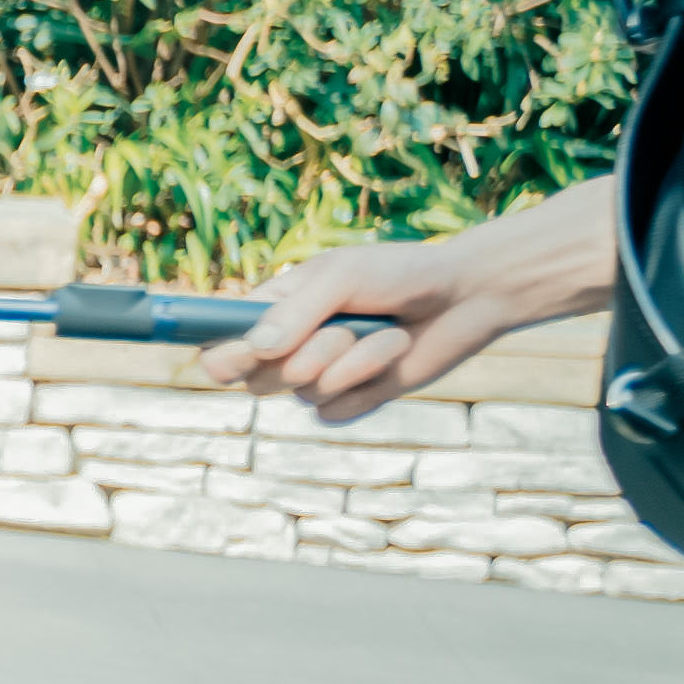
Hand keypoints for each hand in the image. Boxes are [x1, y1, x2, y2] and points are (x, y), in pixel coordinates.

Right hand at [203, 178, 618, 425]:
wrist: (467, 294)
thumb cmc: (400, 273)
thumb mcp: (343, 275)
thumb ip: (295, 310)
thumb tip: (256, 350)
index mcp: (271, 312)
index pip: (217, 346)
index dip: (220, 357)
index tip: (238, 356)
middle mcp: (287, 348)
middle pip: (255, 380)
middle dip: (304, 356)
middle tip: (340, 329)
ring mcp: (319, 376)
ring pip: (302, 393)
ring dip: (349, 362)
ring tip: (384, 333)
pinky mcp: (351, 399)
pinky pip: (334, 411)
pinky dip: (367, 382)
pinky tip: (393, 354)